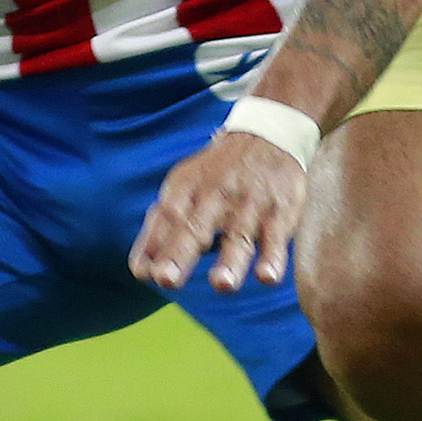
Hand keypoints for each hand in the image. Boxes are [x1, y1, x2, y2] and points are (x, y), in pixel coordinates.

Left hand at [129, 130, 309, 294]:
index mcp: (185, 189)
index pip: (165, 218)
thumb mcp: (184, 188)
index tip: (145, 275)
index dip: (153, 245)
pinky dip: (273, 258)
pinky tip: (267, 277)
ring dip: (230, 262)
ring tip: (222, 285)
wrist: (269, 135)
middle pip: (195, 228)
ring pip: (238, 236)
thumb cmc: (217, 175)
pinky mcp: (280, 212)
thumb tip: (141, 272)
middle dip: (179, 254)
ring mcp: (249, 203)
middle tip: (167, 279)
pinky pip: (276, 237)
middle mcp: (215, 195)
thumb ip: (161, 230)